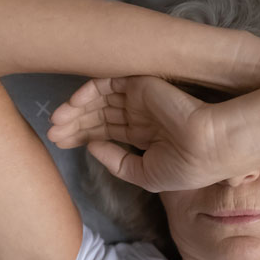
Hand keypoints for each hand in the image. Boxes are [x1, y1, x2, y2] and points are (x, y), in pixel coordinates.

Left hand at [47, 75, 240, 191]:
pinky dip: (87, 92)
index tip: (62, 143)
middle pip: (100, 116)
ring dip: (76, 110)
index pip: (109, 132)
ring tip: (55, 123)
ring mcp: (140, 100)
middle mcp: (142, 116)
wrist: (206, 145)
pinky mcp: (139, 85)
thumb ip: (117, 163)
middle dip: (75, 125)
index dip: (85, 136)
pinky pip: (106, 83)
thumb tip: (92, 147)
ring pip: (100, 100)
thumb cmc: (183, 167)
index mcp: (148, 136)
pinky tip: (72, 106)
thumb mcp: (146, 175)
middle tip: (52, 134)